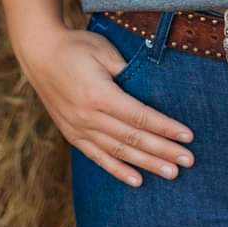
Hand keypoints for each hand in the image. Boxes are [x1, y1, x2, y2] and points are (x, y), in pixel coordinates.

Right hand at [15, 22, 195, 186]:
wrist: (40, 53)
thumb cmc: (76, 46)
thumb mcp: (104, 51)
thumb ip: (126, 71)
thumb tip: (150, 89)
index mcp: (98, 94)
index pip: (139, 116)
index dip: (165, 127)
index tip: (187, 136)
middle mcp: (88, 116)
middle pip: (132, 138)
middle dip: (163, 150)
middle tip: (187, 161)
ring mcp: (78, 128)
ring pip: (119, 152)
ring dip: (146, 164)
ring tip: (171, 173)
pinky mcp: (72, 134)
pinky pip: (98, 157)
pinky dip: (118, 170)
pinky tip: (136, 180)